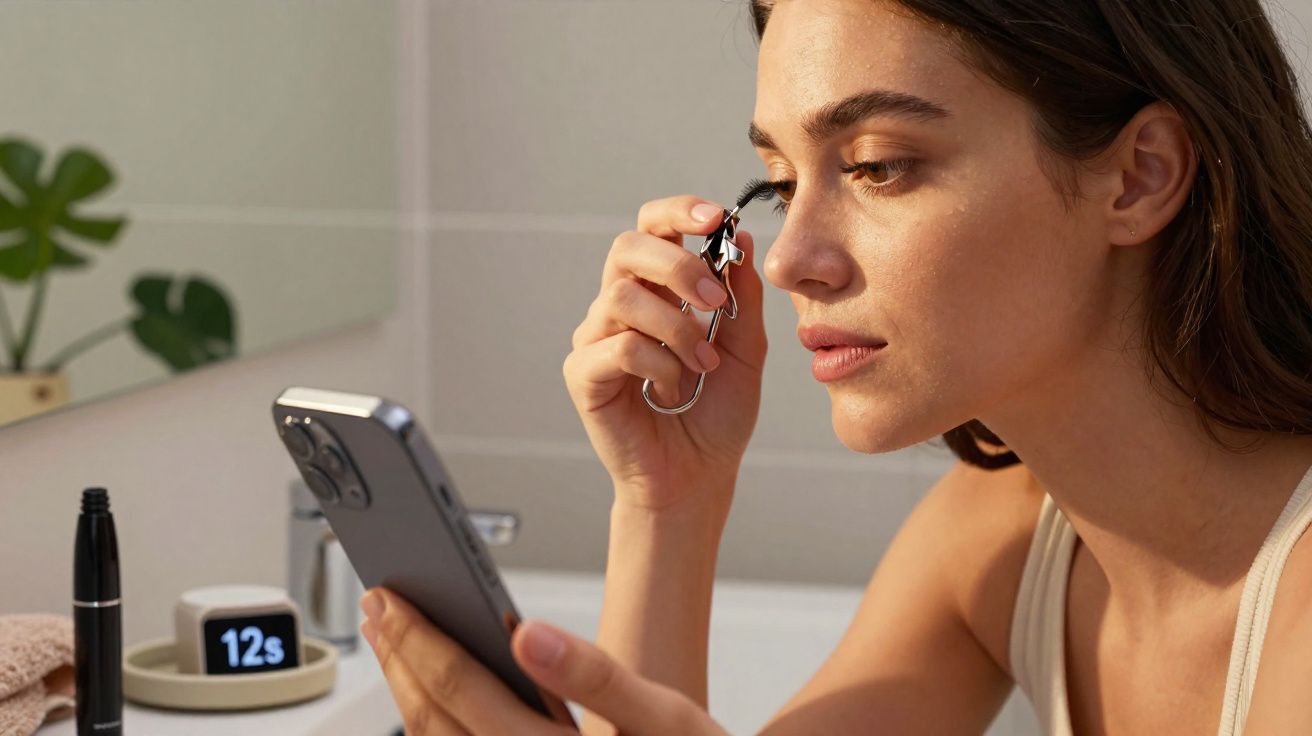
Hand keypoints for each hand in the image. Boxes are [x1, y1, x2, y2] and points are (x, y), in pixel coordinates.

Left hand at [360, 587, 729, 735]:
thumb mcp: (664, 718)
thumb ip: (597, 675)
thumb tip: (527, 634)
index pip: (460, 687)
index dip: (417, 637)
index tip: (390, 596)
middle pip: (430, 718)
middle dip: (396, 656)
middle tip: (376, 604)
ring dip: (403, 689)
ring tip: (391, 640)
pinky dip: (430, 720)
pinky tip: (428, 692)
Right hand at [564, 195, 767, 510]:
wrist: (699, 474)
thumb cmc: (716, 413)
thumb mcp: (746, 348)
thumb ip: (740, 296)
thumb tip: (741, 236)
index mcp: (656, 289)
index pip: (652, 227)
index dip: (677, 212)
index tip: (715, 217)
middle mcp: (619, 305)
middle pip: (627, 247)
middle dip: (676, 264)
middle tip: (713, 302)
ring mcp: (596, 338)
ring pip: (623, 297)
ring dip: (675, 327)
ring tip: (703, 363)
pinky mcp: (583, 374)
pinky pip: (618, 347)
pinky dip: (657, 363)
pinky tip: (672, 388)